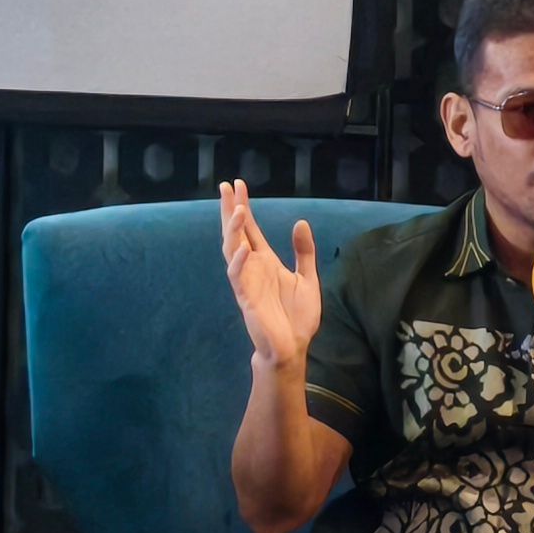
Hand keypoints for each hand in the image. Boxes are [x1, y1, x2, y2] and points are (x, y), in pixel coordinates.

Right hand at [222, 180, 324, 370]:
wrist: (293, 347)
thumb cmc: (297, 316)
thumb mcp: (308, 278)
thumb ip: (304, 251)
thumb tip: (300, 222)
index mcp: (265, 261)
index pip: (251, 229)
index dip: (244, 206)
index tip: (239, 184)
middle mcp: (252, 267)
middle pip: (236, 233)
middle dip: (231, 210)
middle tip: (226, 186)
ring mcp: (247, 282)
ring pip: (232, 250)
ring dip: (234, 231)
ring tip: (239, 210)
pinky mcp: (246, 299)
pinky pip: (237, 277)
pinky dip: (238, 263)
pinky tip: (242, 250)